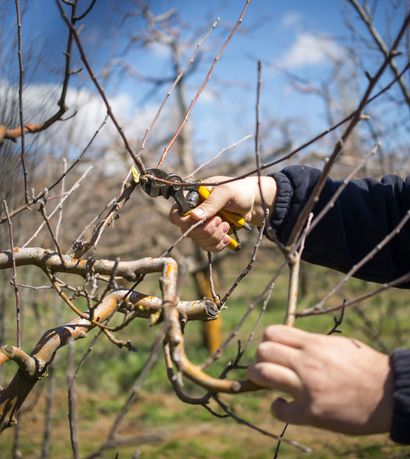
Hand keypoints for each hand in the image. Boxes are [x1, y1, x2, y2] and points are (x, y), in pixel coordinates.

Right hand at [169, 175, 275, 251]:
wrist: (254, 202)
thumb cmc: (239, 191)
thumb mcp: (226, 192)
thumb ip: (211, 203)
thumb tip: (194, 217)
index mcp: (192, 198)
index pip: (176, 215)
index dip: (184, 221)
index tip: (200, 220)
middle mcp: (193, 213)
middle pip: (187, 231)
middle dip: (206, 230)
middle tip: (220, 221)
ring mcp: (201, 225)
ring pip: (199, 241)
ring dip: (215, 237)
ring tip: (226, 225)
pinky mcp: (211, 235)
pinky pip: (208, 247)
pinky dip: (218, 244)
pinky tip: (227, 236)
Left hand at [247, 325, 392, 434]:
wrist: (388, 394)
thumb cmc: (364, 366)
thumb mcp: (336, 345)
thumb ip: (310, 343)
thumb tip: (288, 343)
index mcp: (313, 343)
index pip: (272, 332)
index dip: (267, 341)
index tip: (273, 351)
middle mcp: (306, 362)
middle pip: (263, 351)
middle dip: (260, 359)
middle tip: (268, 367)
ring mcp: (307, 387)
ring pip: (263, 374)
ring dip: (259, 379)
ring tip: (268, 383)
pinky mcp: (311, 412)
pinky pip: (279, 409)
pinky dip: (277, 408)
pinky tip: (284, 405)